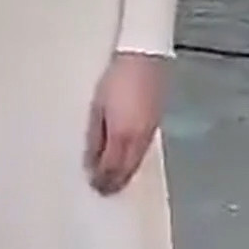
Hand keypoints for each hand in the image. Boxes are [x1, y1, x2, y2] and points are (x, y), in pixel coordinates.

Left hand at [85, 53, 164, 195]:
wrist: (144, 57)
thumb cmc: (114, 79)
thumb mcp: (97, 107)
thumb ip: (95, 137)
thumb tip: (92, 162)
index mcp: (121, 134)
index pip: (112, 167)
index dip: (103, 180)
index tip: (95, 187)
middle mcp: (138, 138)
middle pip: (127, 169)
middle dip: (116, 182)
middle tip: (105, 191)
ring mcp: (150, 131)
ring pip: (138, 162)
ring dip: (127, 174)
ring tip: (116, 181)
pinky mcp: (156, 123)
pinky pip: (144, 150)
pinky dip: (135, 160)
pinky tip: (128, 160)